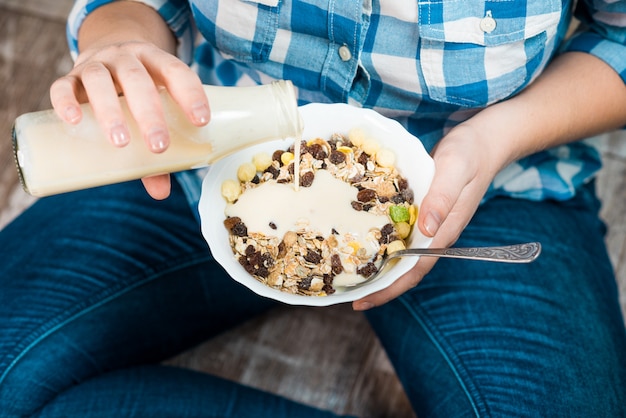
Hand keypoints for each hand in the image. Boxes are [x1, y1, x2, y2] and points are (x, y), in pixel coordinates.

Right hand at [48, 3, 209, 198]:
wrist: (105, 52)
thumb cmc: (138, 92)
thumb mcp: (154, 110)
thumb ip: (158, 147)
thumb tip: (160, 193)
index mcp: (155, 61)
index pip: (176, 71)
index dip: (190, 94)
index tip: (201, 121)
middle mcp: (126, 58)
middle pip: (137, 79)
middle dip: (149, 113)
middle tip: (159, 146)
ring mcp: (96, 64)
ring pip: (99, 80)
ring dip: (110, 111)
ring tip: (120, 142)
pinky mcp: (70, 77)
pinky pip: (63, 85)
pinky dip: (65, 101)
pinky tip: (73, 120)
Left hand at [352, 123, 500, 309]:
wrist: (483, 142)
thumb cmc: (470, 154)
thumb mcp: (454, 170)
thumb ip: (442, 198)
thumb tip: (426, 229)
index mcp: (443, 231)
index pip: (414, 269)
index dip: (390, 288)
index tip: (363, 301)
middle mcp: (435, 233)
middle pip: (405, 269)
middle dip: (378, 285)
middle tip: (345, 294)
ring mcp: (429, 225)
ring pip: (401, 254)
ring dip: (378, 267)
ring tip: (349, 274)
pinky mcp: (422, 212)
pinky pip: (400, 235)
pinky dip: (382, 242)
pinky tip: (363, 240)